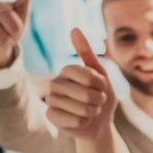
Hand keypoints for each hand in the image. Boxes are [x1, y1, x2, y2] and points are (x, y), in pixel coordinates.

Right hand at [46, 28, 117, 142]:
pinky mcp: (51, 116)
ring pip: (81, 108)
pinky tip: (82, 121)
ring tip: (90, 111)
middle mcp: (55, 82)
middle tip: (97, 102)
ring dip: (93, 111)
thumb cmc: (101, 97)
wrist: (100, 123)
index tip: (102, 87)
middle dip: (99, 100)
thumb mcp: (101, 75)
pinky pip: (75, 120)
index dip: (100, 84)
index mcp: (67, 70)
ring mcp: (51, 100)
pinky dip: (85, 122)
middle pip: (85, 93)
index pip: (86, 74)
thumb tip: (74, 29)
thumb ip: (87, 54)